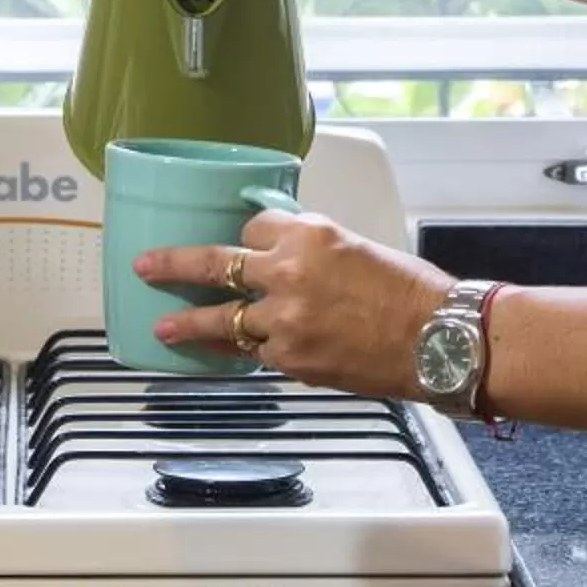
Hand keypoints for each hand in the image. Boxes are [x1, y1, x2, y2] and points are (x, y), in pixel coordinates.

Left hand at [138, 206, 451, 400]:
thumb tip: (286, 261)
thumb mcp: (359, 248)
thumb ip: (314, 252)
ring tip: (163, 329)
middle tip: (145, 266)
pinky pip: (252, 353)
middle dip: (173, 265)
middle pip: (215, 264)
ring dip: (188, 325)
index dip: (249, 237)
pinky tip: (223, 354)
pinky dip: (241, 351)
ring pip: (221, 319)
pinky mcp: (290, 360)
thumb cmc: (414, 294)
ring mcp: (284, 320)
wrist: (440, 341)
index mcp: (309, 233)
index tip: (243, 243)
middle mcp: (288, 272)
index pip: (253, 226)